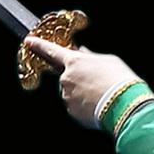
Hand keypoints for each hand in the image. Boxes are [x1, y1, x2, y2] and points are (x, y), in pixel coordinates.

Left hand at [27, 44, 142, 128]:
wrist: (124, 106)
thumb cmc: (119, 80)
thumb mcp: (108, 61)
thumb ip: (91, 57)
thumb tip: (83, 53)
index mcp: (74, 61)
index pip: (52, 50)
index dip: (39, 45)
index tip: (29, 41)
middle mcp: (66, 78)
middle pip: (67, 75)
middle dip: (78, 78)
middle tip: (97, 81)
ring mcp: (67, 96)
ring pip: (71, 92)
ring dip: (82, 92)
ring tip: (101, 94)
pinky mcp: (72, 112)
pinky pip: (75, 106)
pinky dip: (84, 105)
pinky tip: (99, 104)